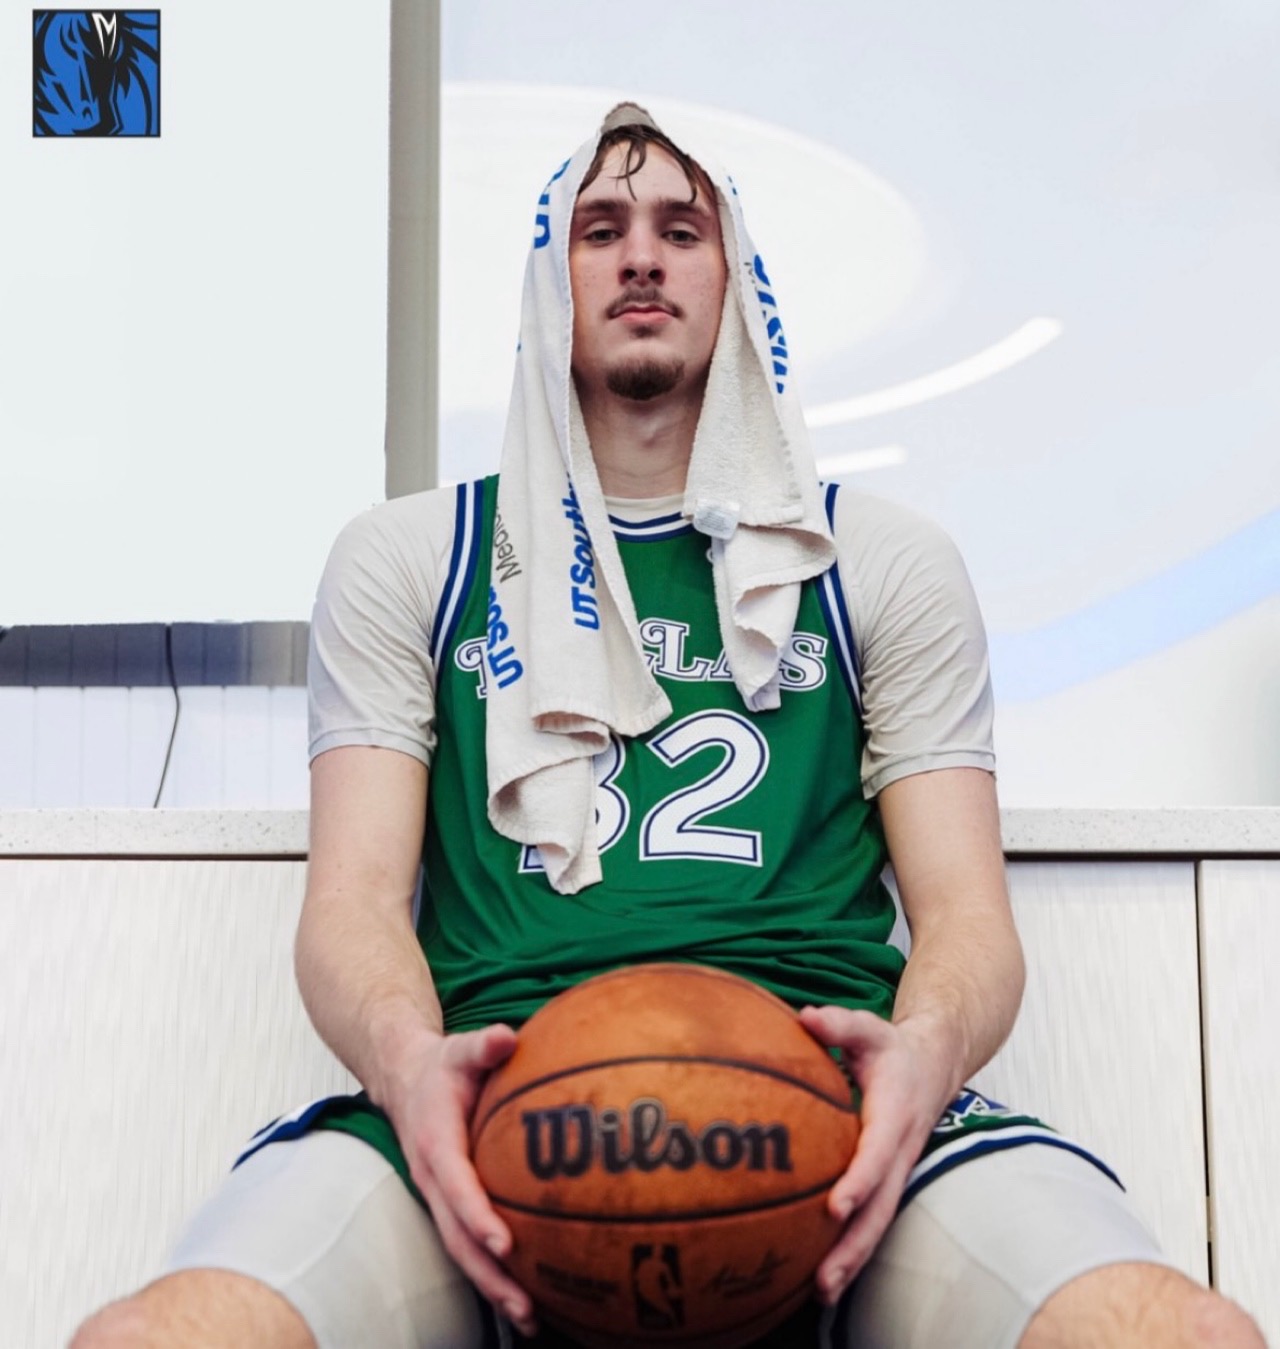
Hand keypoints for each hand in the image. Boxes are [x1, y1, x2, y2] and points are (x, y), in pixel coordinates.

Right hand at [388, 1023, 538, 1336]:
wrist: (403, 1077)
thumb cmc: (442, 1065)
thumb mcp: (460, 1048)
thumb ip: (484, 1045)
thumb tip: (507, 1038)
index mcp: (436, 1144)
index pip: (456, 1186)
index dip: (478, 1216)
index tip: (504, 1244)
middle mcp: (432, 1178)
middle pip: (457, 1237)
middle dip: (489, 1275)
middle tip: (526, 1307)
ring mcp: (436, 1195)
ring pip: (460, 1249)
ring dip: (491, 1284)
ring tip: (530, 1317)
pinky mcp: (446, 1202)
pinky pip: (466, 1240)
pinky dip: (490, 1269)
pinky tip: (525, 1290)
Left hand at [798, 1006, 955, 1305]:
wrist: (933, 1063)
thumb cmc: (890, 1048)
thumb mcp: (868, 1028)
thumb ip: (838, 1024)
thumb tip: (807, 1017)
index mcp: (894, 1116)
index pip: (876, 1155)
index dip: (858, 1181)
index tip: (836, 1206)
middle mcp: (899, 1152)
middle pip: (880, 1208)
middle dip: (854, 1245)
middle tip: (823, 1278)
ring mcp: (897, 1171)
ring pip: (879, 1223)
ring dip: (853, 1259)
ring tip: (821, 1292)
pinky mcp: (889, 1181)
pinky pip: (873, 1219)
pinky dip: (854, 1249)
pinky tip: (825, 1275)